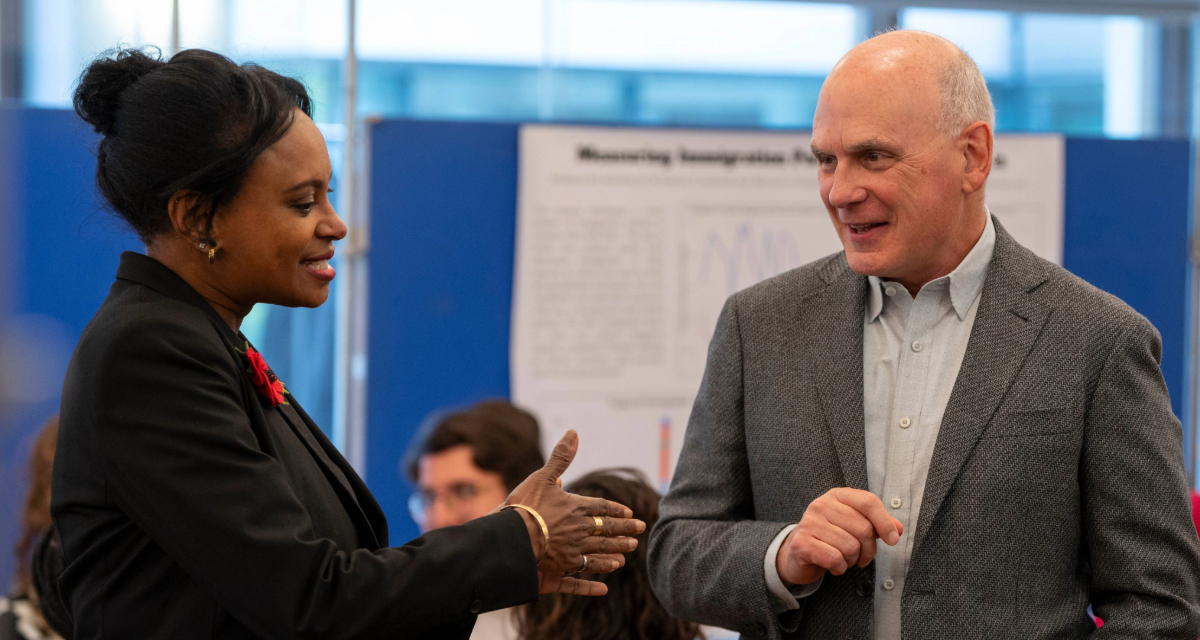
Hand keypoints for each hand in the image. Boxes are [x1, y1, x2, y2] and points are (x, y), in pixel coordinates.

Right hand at [505, 430, 645, 594]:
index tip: (631, 514)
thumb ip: (561, 457)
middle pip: (606, 531)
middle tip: (640, 531)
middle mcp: (579, 531)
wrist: (509, 539)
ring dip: (615, 553)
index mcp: (576, 508)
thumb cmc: (524, 506)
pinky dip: (594, 581)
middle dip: (624, 531)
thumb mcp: (542, 476)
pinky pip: (582, 578)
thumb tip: (574, 432)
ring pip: (599, 554)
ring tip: (628, 554)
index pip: (602, 508)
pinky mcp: (561, 570)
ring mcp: (571, 553)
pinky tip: (606, 585)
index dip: (616, 511)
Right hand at [775, 488, 903, 585]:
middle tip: (861, 557)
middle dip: (869, 549)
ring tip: (843, 558)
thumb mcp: (853, 526)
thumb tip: (897, 529)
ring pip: (850, 546)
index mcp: (837, 496)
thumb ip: (876, 524)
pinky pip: (835, 559)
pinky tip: (834, 566)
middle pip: (863, 528)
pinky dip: (840, 568)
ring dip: (852, 560)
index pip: (868, 502)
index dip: (885, 522)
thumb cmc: (829, 538)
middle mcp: (821, 504)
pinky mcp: (802, 543)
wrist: (798, 553)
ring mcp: (810, 522)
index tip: (893, 539)